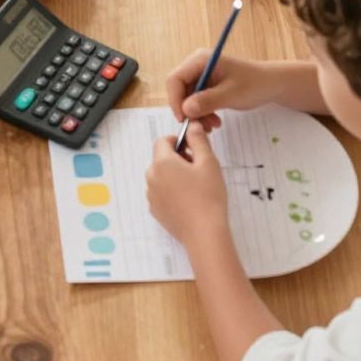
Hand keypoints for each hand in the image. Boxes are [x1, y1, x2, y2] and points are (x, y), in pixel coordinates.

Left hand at [145, 125, 227, 244]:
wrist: (204, 234)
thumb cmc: (208, 196)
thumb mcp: (208, 162)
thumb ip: (198, 139)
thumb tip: (192, 126)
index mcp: (162, 162)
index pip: (163, 141)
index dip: (179, 141)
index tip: (194, 149)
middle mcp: (151, 177)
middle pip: (161, 158)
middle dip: (178, 159)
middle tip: (198, 169)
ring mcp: (152, 196)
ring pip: (161, 176)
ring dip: (174, 175)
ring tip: (195, 187)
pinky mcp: (156, 211)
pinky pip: (161, 193)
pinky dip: (172, 191)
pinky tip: (189, 201)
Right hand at [165, 47, 275, 126]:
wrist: (271, 85)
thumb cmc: (254, 84)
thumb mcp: (231, 94)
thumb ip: (208, 101)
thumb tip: (185, 109)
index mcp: (200, 60)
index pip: (175, 78)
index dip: (175, 99)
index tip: (184, 119)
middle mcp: (198, 65)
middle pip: (179, 89)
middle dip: (188, 110)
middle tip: (201, 126)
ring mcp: (202, 76)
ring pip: (187, 98)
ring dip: (197, 115)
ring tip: (213, 125)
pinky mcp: (207, 86)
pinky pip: (196, 102)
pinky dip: (203, 114)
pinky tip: (215, 122)